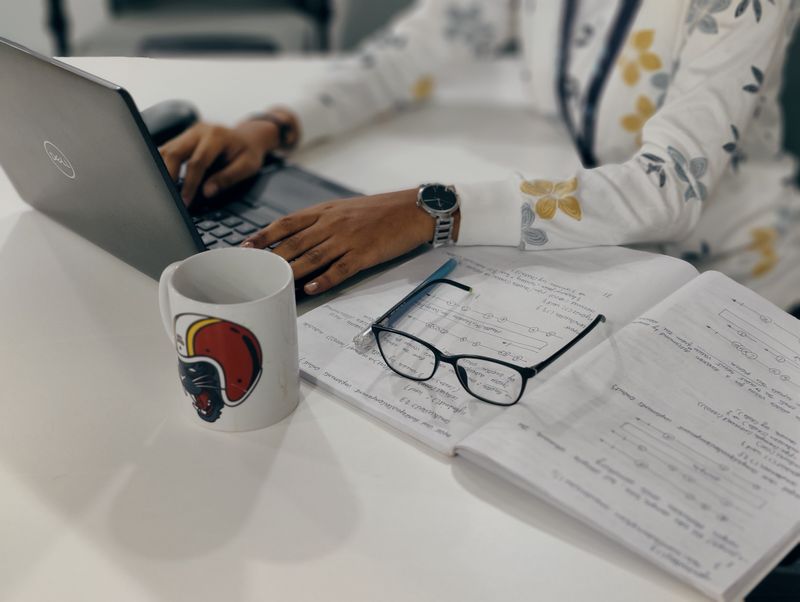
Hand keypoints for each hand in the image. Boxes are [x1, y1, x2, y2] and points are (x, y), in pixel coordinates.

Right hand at [159, 120, 278, 204]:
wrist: (249, 136)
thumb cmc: (249, 152)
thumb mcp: (247, 166)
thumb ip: (227, 178)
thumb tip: (207, 192)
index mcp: (216, 136)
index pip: (197, 162)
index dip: (190, 184)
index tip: (185, 202)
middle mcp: (199, 130)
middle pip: (174, 153)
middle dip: (168, 176)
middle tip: (167, 197)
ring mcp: (189, 132)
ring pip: (166, 150)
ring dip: (161, 170)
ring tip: (162, 191)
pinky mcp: (183, 137)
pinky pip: (168, 150)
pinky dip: (162, 165)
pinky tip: (162, 180)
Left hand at [241, 189, 458, 294]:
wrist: (414, 210)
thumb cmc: (381, 210)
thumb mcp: (346, 208)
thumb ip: (321, 220)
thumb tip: (297, 235)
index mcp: (326, 211)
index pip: (287, 223)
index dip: (264, 235)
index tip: (246, 246)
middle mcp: (333, 223)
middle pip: (295, 242)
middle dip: (270, 257)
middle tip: (251, 270)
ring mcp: (348, 239)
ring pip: (312, 256)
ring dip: (291, 270)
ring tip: (272, 281)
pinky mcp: (365, 254)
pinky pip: (340, 269)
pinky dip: (323, 279)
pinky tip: (309, 288)